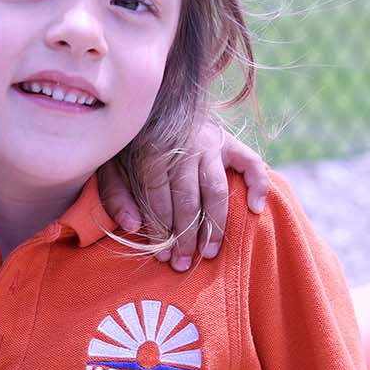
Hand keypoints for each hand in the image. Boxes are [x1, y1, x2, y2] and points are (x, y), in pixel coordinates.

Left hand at [99, 125, 268, 271]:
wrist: (156, 105)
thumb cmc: (130, 144)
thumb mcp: (110, 165)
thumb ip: (115, 194)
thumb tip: (131, 226)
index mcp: (152, 150)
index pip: (159, 198)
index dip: (160, 229)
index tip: (162, 255)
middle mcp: (184, 147)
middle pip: (188, 200)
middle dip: (186, 236)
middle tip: (183, 264)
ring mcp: (210, 143)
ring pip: (216, 190)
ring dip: (215, 225)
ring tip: (210, 253)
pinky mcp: (229, 142)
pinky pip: (251, 163)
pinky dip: (258, 185)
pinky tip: (254, 209)